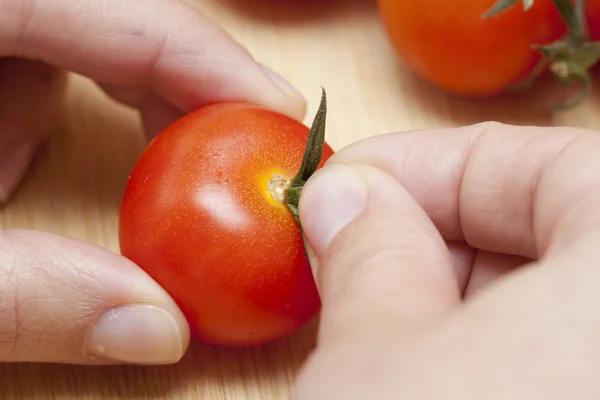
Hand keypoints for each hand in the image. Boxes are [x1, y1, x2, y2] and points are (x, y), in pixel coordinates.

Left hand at [0, 0, 304, 364]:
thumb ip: (22, 298)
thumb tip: (156, 330)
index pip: (120, 8)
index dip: (208, 55)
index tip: (278, 114)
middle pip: (118, 17)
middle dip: (187, 80)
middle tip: (245, 150)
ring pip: (90, 36)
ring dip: (136, 100)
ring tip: (155, 165)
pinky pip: (59, 56)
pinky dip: (94, 107)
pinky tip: (89, 161)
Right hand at [296, 123, 599, 398]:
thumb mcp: (378, 357)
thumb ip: (367, 254)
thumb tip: (348, 199)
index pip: (555, 165)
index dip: (436, 161)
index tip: (356, 179)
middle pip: (557, 235)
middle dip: (440, 234)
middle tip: (353, 248)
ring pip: (554, 306)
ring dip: (456, 300)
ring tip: (378, 324)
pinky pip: (557, 364)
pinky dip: (490, 355)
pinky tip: (426, 370)